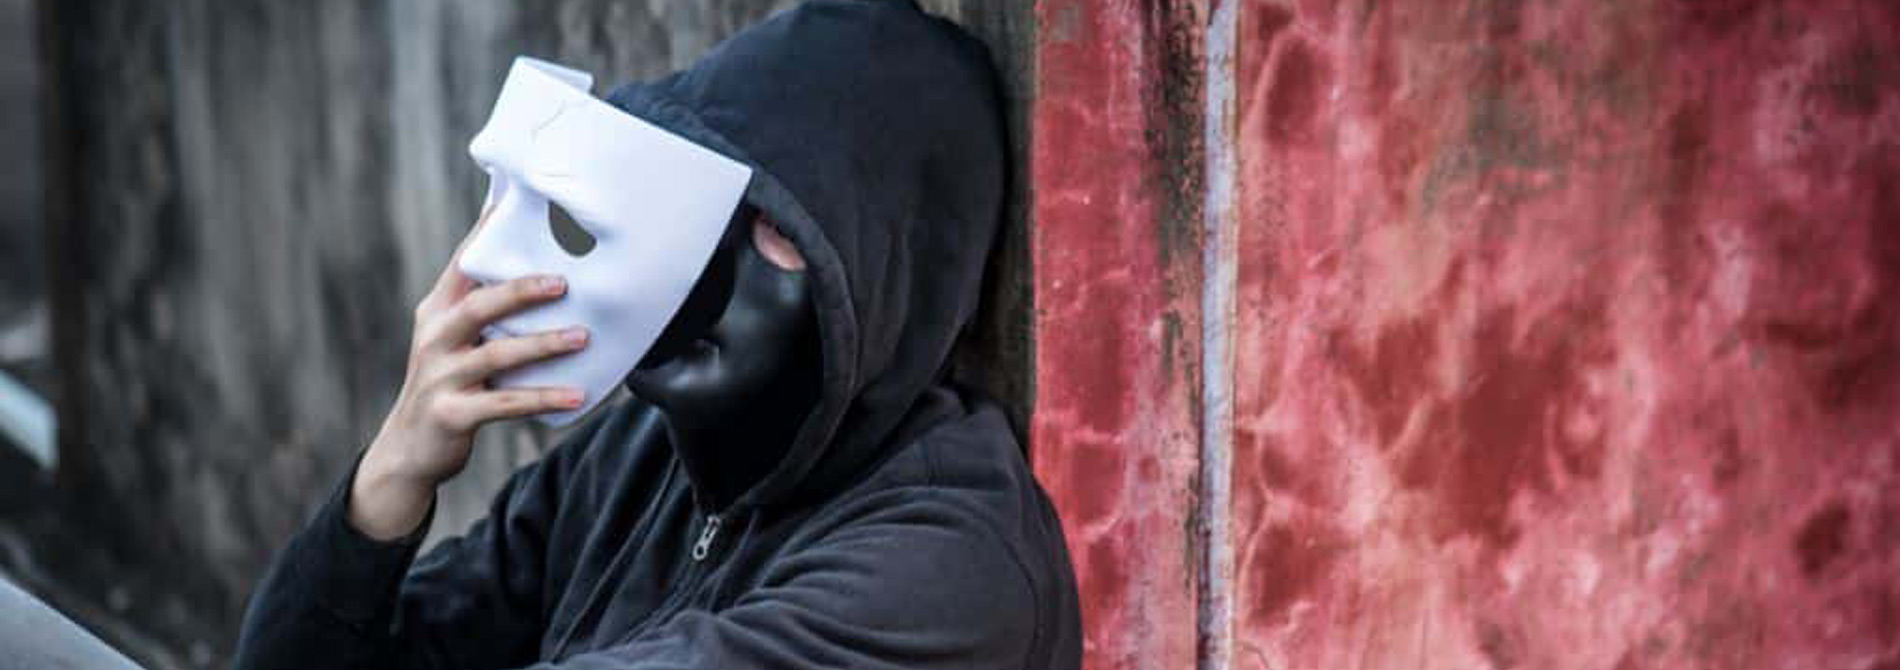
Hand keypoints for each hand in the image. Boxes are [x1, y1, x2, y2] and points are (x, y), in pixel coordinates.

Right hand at [349, 217, 588, 539]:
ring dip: (543, 344)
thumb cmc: (448, 382)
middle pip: (479, 305)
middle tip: (565, 282)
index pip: (464, 264)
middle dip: (521, 290)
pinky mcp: (453, 413)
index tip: (517, 203)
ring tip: (583, 337)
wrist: (409, 448)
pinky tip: (577, 394)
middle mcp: (435, 338)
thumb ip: (485, 306)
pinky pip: (505, 404)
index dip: (489, 234)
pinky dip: (543, 397)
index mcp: (438, 311)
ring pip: (496, 354)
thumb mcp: (455, 339)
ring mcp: (441, 376)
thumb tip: (538, 268)